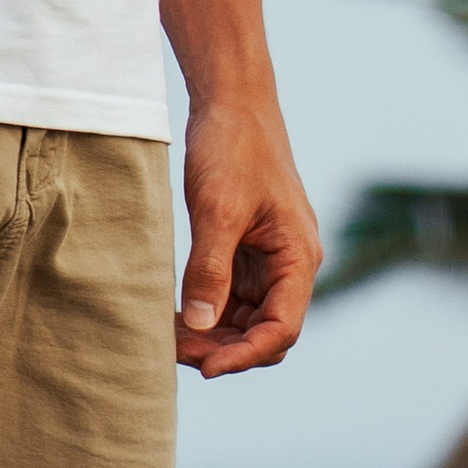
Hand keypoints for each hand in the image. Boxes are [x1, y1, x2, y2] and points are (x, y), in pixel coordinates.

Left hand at [176, 90, 321, 377]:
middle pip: (266, 331)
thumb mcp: (217, 210)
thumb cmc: (233, 147)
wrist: (232, 99)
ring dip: (214, 334)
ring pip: (247, 318)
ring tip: (169, 338)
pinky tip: (176, 315)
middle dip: (225, 349)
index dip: (245, 356)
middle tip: (175, 352)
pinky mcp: (248, 248)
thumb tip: (198, 327)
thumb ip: (209, 270)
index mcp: (298, 257)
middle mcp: (291, 264)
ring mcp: (269, 257)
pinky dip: (209, 310)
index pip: (282, 329)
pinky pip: (233, 295)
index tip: (205, 369)